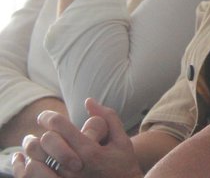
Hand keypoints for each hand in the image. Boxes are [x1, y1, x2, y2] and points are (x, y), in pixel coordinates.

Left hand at [22, 101, 138, 177]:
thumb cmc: (122, 166)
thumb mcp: (121, 140)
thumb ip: (108, 118)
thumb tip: (88, 101)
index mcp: (90, 151)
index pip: (61, 126)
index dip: (49, 117)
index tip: (44, 117)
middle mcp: (75, 167)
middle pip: (46, 142)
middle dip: (40, 135)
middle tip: (37, 134)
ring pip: (34, 162)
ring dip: (31, 152)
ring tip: (31, 148)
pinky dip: (26, 170)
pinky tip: (27, 163)